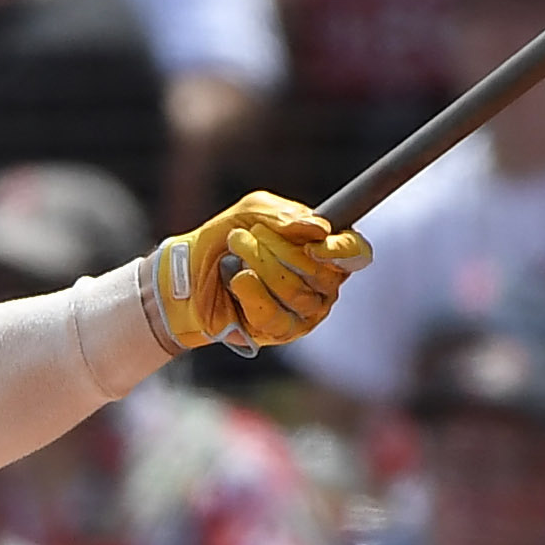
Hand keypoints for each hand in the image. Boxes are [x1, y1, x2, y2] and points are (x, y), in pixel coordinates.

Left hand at [142, 191, 369, 354]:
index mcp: (325, 248)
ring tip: (236, 252)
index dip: (343, 250)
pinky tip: (237, 280)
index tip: (316, 244)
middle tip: (245, 235)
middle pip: (320, 269)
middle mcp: (323, 282)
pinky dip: (253, 294)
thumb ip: (283, 215)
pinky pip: (276, 316)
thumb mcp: (250, 212)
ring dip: (260, 265)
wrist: (187, 276)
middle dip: (278, 248)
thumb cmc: (224, 240)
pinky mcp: (282, 331)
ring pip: (296, 291)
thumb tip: (319, 230)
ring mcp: (305, 310)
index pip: (356, 251)